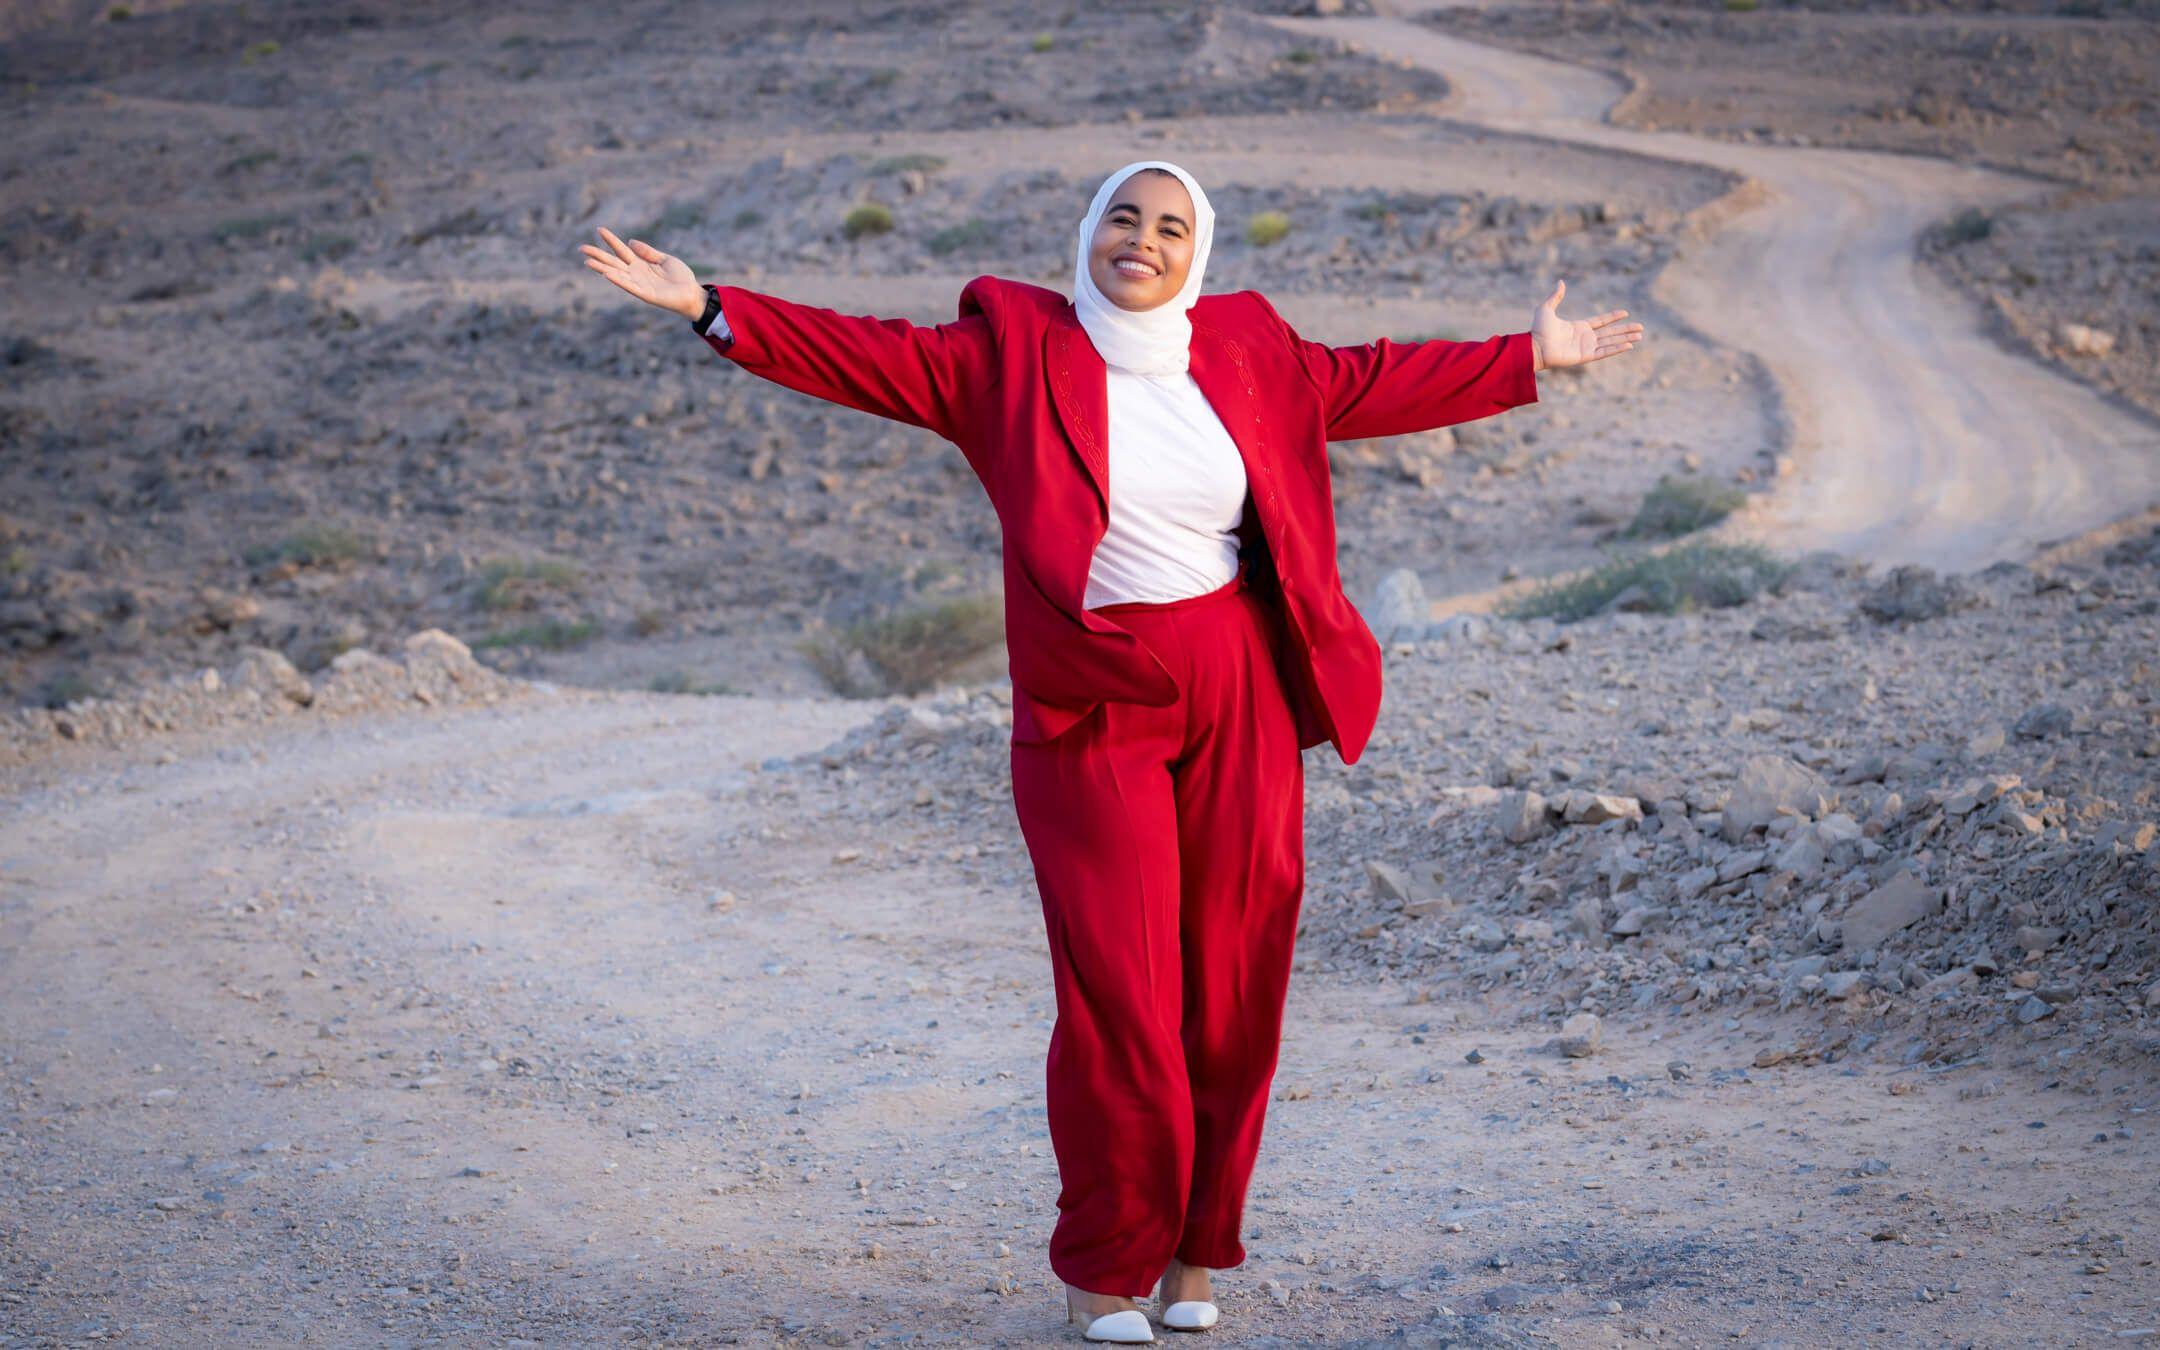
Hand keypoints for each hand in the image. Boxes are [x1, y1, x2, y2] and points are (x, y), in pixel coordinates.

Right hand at [579, 226, 703, 319]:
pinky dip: (618, 280)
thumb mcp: (664, 259)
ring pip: (617, 274)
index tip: (600, 229)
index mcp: (640, 263)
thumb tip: (630, 241)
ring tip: (587, 262)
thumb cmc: (681, 278)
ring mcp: (639, 284)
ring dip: (602, 268)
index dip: (611, 240)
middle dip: (598, 255)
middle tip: (581, 247)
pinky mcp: (645, 294)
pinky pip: (629, 286)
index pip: (621, 249)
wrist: (692, 294)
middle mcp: (636, 273)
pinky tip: (606, 274)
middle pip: (613, 261)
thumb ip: (647, 251)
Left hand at [1528, 278, 1642, 370]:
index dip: (1613, 317)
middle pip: (1610, 333)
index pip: (1601, 322)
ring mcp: (1586, 347)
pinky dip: (1617, 349)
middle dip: (1626, 330)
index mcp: (1578, 327)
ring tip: (1640, 336)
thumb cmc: (1538, 330)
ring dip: (1626, 339)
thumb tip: (1561, 282)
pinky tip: (1629, 345)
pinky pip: (1604, 352)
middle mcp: (1585, 338)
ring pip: (1611, 342)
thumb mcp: (1546, 309)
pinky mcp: (1585, 356)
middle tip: (1641, 327)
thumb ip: (1555, 296)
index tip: (1625, 313)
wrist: (1534, 347)